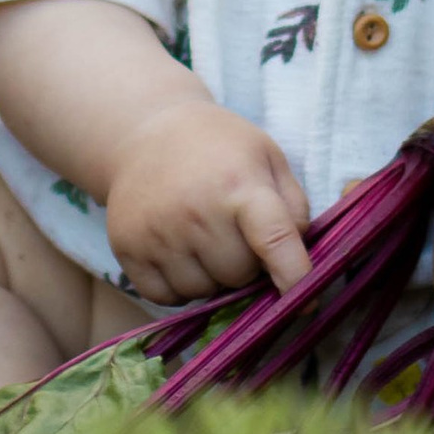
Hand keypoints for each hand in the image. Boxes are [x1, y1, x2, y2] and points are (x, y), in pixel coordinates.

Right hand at [102, 101, 313, 304]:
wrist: (144, 131)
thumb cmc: (218, 148)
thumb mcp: (267, 158)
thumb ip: (293, 209)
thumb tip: (299, 264)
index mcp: (238, 183)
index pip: (274, 239)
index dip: (295, 275)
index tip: (307, 302)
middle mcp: (195, 210)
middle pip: (239, 275)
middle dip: (246, 264)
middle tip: (235, 234)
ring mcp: (157, 232)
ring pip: (203, 292)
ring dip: (212, 278)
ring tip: (204, 239)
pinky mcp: (127, 248)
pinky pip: (166, 298)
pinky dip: (179, 287)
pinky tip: (179, 253)